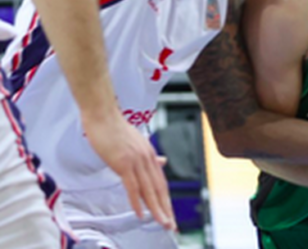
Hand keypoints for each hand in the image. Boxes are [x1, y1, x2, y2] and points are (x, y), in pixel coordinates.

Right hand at [82, 111, 174, 229]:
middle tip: (171, 225)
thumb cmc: (114, 128)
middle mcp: (147, 158)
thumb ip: (147, 156)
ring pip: (150, 190)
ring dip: (157, 209)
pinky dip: (138, 202)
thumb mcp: (135, 142)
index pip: (161, 182)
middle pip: (159, 188)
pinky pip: (133, 186)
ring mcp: (136, 161)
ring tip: (162, 223)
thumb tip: (162, 162)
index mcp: (150, 154)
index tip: (170, 214)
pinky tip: (141, 214)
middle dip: (166, 208)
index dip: (166, 199)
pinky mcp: (124, 163)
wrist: (103, 115)